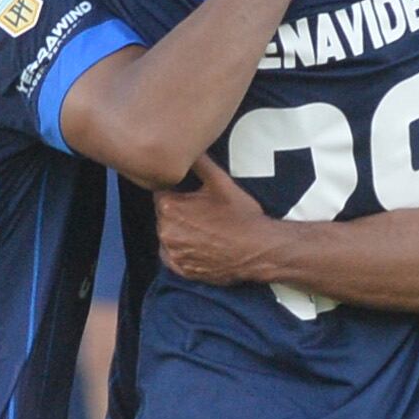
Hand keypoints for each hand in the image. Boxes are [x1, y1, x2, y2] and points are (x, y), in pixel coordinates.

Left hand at [156, 158, 276, 284]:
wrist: (258, 249)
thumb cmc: (241, 216)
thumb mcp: (221, 182)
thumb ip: (199, 162)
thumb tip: (188, 148)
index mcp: (170, 207)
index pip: (160, 192)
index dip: (176, 190)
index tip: (190, 193)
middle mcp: (166, 232)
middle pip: (163, 215)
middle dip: (177, 211)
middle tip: (201, 211)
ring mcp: (174, 253)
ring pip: (168, 236)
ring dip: (179, 230)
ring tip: (203, 228)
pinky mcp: (182, 270)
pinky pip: (173, 256)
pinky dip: (181, 250)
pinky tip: (200, 244)